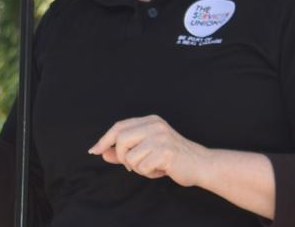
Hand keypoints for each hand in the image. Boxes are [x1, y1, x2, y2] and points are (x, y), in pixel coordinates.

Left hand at [88, 114, 208, 186]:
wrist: (200, 164)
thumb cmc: (172, 158)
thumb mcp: (146, 151)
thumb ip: (125, 151)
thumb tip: (102, 153)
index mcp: (150, 120)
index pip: (119, 126)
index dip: (105, 139)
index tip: (94, 150)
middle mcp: (155, 125)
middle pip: (121, 139)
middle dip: (122, 157)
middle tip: (133, 166)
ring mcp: (161, 137)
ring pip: (130, 156)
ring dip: (138, 168)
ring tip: (153, 166)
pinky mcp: (166, 151)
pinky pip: (142, 167)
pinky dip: (148, 173)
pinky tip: (161, 170)